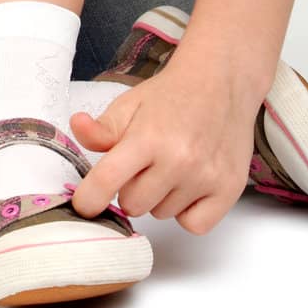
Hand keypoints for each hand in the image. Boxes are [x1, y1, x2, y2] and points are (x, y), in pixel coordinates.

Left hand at [68, 61, 257, 234]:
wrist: (219, 83)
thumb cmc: (170, 96)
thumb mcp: (129, 104)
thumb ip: (102, 127)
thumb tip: (77, 128)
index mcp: (147, 137)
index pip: (108, 179)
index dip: (90, 198)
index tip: (83, 206)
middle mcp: (178, 160)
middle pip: (133, 204)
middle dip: (129, 189)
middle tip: (142, 166)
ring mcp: (206, 177)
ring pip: (162, 214)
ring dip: (159, 198)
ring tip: (170, 167)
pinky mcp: (229, 190)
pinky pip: (194, 225)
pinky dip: (187, 213)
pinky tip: (188, 186)